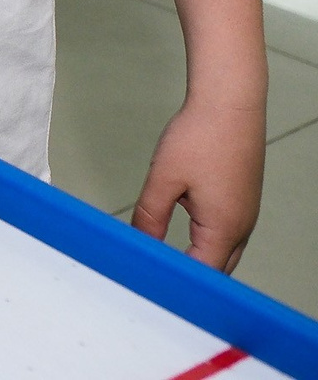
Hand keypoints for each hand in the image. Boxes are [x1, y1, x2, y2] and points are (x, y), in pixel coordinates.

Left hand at [132, 96, 263, 270]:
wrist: (230, 104)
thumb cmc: (202, 136)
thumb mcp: (164, 179)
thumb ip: (150, 216)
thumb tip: (141, 242)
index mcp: (224, 228)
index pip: (203, 272)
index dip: (178, 280)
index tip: (151, 280)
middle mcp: (241, 227)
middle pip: (217, 268)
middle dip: (190, 275)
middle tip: (155, 275)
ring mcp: (245, 215)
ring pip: (223, 252)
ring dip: (198, 258)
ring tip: (164, 260)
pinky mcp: (242, 201)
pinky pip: (227, 234)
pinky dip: (206, 242)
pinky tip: (183, 236)